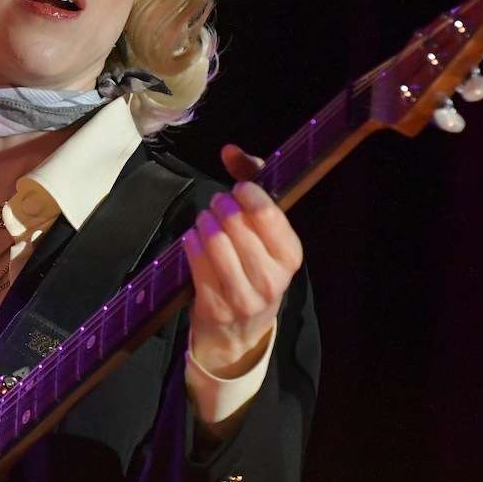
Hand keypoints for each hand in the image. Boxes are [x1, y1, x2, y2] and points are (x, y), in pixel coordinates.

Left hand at [183, 144, 303, 376]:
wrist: (241, 331)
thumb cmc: (255, 268)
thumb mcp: (265, 232)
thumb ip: (253, 182)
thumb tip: (229, 150)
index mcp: (291, 256)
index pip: (267, 213)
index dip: (247, 192)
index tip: (238, 189)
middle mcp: (272, 278)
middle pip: (235, 223)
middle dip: (220, 206)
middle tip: (217, 205)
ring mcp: (243, 296)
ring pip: (214, 241)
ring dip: (203, 223)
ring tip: (205, 221)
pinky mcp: (215, 306)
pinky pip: (196, 260)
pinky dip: (191, 242)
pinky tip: (194, 240)